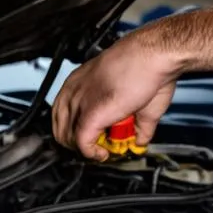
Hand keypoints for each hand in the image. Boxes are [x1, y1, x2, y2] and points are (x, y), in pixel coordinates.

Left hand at [51, 25, 182, 160]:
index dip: (75, 129)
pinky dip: (91, 154)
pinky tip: (102, 154)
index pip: (63, 111)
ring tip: (101, 151)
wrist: (152, 57)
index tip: (95, 138)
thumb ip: (139, 126)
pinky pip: (82, 143)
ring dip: (83, 150)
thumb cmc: (148, 69)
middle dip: (77, 143)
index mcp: (81, 82)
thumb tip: (140, 141)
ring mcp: (80, 103)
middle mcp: (75, 91)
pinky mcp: (90, 115)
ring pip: (67, 137)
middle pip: (60, 127)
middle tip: (98, 147)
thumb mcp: (140, 100)